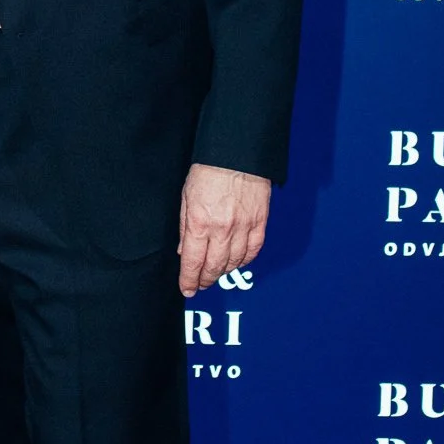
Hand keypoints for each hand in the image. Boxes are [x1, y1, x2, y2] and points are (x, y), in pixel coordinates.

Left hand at [178, 164, 270, 296]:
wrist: (237, 154)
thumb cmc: (208, 171)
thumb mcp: (186, 198)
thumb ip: (185, 227)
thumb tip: (183, 250)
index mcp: (199, 223)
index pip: (193, 262)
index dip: (189, 280)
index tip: (187, 289)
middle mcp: (222, 229)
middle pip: (214, 267)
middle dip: (205, 280)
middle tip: (200, 285)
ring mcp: (243, 227)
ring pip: (234, 262)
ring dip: (223, 271)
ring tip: (216, 273)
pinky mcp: (260, 223)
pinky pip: (253, 251)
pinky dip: (244, 260)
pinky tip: (236, 262)